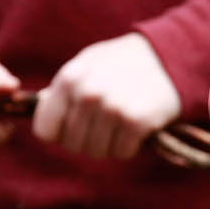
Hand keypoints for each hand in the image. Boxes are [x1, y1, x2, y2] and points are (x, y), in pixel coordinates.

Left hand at [32, 32, 180, 160]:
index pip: (45, 130)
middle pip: (72, 144)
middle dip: (86, 138)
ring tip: (120, 121)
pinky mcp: (136, 122)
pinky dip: (129, 145)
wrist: (168, 56)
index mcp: (69, 79)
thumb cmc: (122, 61)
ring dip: (109, 143)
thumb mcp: (88, 63)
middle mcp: (88, 94)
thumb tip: (41, 106)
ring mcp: (112, 109)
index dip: (59, 131)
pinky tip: (135, 126)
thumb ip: (63, 86)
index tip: (73, 125)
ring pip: (97, 152)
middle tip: (103, 122)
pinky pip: (122, 152)